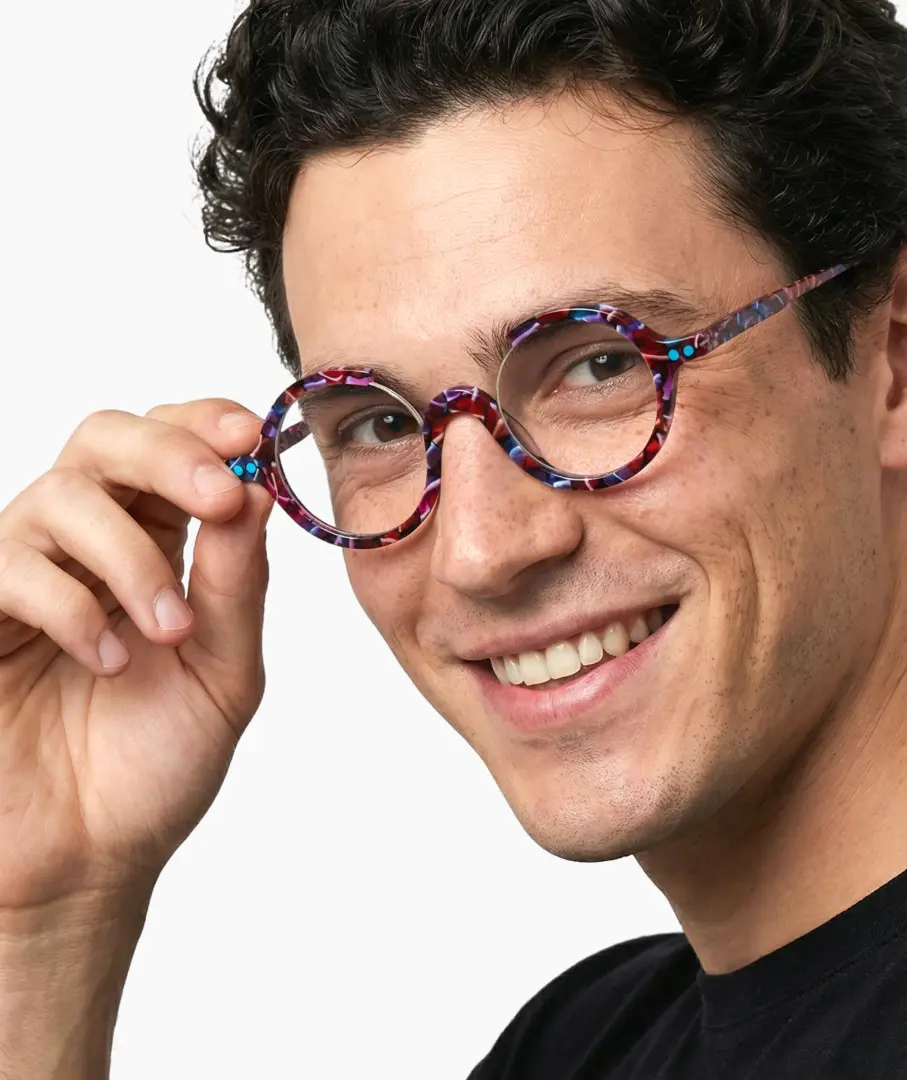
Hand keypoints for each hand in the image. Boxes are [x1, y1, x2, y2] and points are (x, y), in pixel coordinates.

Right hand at [0, 401, 273, 917]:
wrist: (87, 858)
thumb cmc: (155, 765)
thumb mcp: (224, 671)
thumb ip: (237, 582)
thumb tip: (256, 490)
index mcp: (159, 545)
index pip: (174, 448)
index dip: (207, 426)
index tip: (251, 436)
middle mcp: (89, 547)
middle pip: (107, 439)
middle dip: (168, 454)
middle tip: (218, 497)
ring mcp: (27, 576)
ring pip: (60, 495)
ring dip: (130, 555)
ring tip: (168, 630)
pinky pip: (7, 566)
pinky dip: (69, 604)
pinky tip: (106, 660)